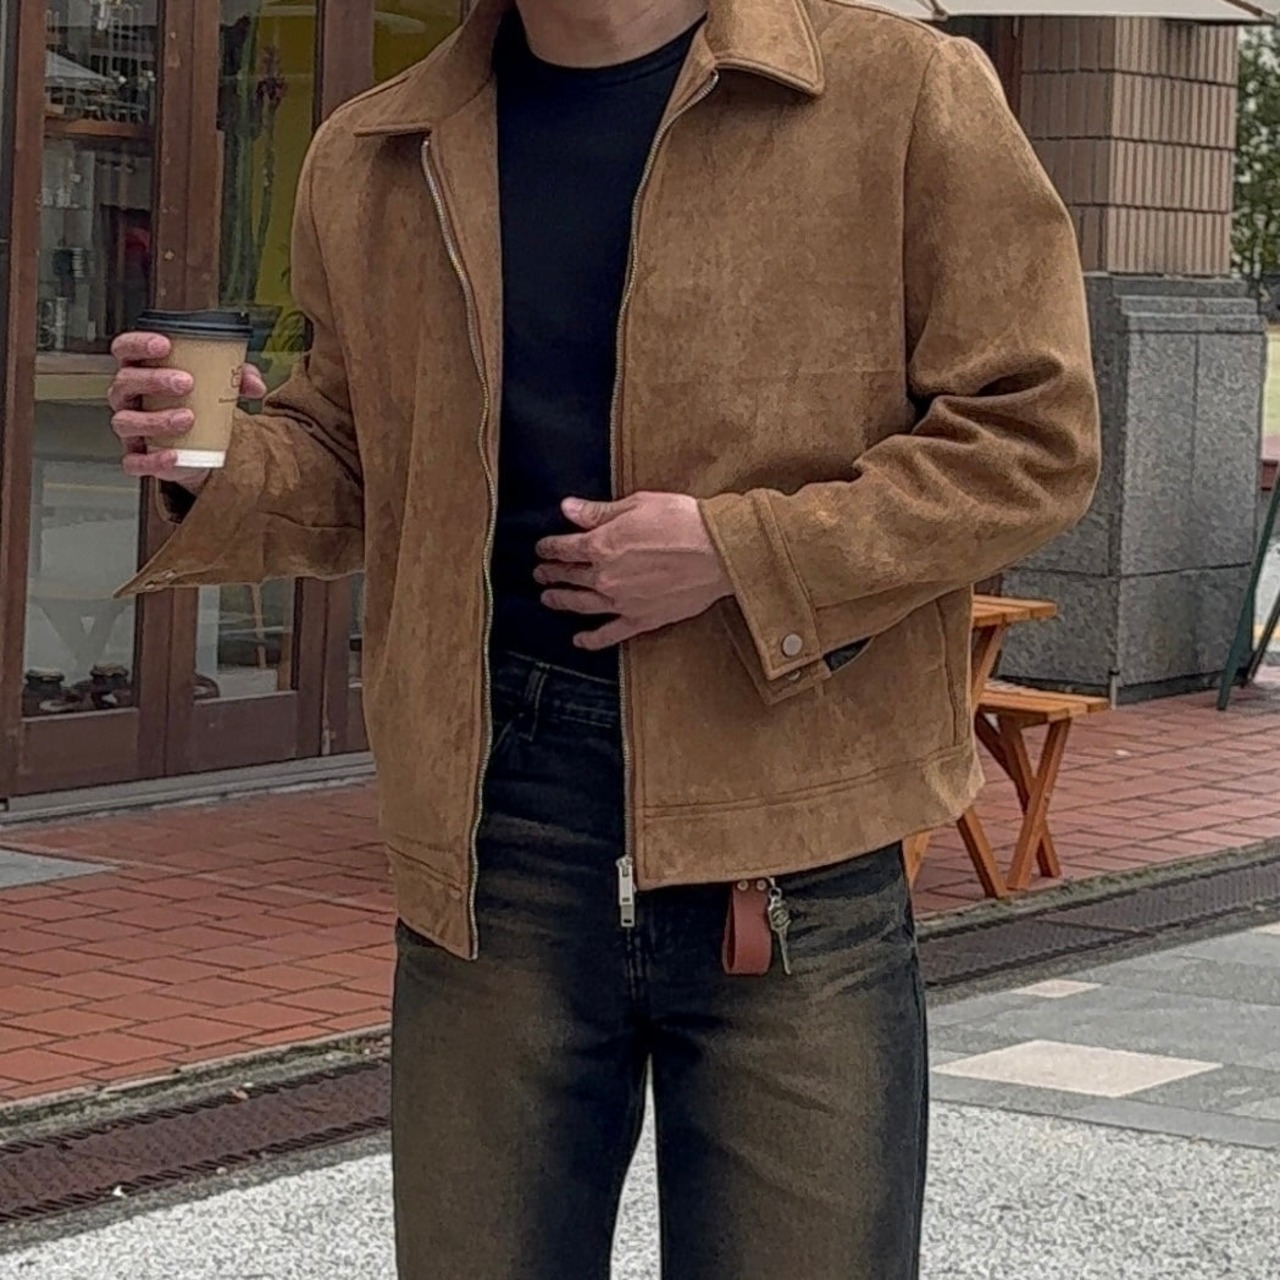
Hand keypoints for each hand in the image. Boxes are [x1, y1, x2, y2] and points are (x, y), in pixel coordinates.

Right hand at [108, 332, 266, 493]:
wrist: (199, 446)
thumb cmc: (197, 403)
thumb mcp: (217, 384)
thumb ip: (237, 377)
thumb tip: (256, 385)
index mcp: (141, 370)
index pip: (125, 349)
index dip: (138, 344)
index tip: (165, 344)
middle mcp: (129, 397)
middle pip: (126, 382)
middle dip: (154, 380)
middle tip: (187, 382)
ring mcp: (130, 428)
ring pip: (127, 421)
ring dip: (156, 419)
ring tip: (188, 418)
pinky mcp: (137, 456)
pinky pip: (135, 461)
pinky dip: (153, 460)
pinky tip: (174, 455)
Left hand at [535, 493, 732, 649]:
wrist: (718, 551)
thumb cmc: (682, 521)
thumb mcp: (637, 505)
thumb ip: (598, 512)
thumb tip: (567, 508)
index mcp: (601, 545)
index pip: (564, 547)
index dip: (549, 547)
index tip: (541, 549)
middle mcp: (605, 577)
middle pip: (570, 576)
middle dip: (551, 573)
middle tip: (540, 574)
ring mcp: (621, 601)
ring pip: (581, 604)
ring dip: (561, 601)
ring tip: (548, 599)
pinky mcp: (641, 619)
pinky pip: (610, 634)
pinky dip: (591, 639)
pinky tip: (579, 640)